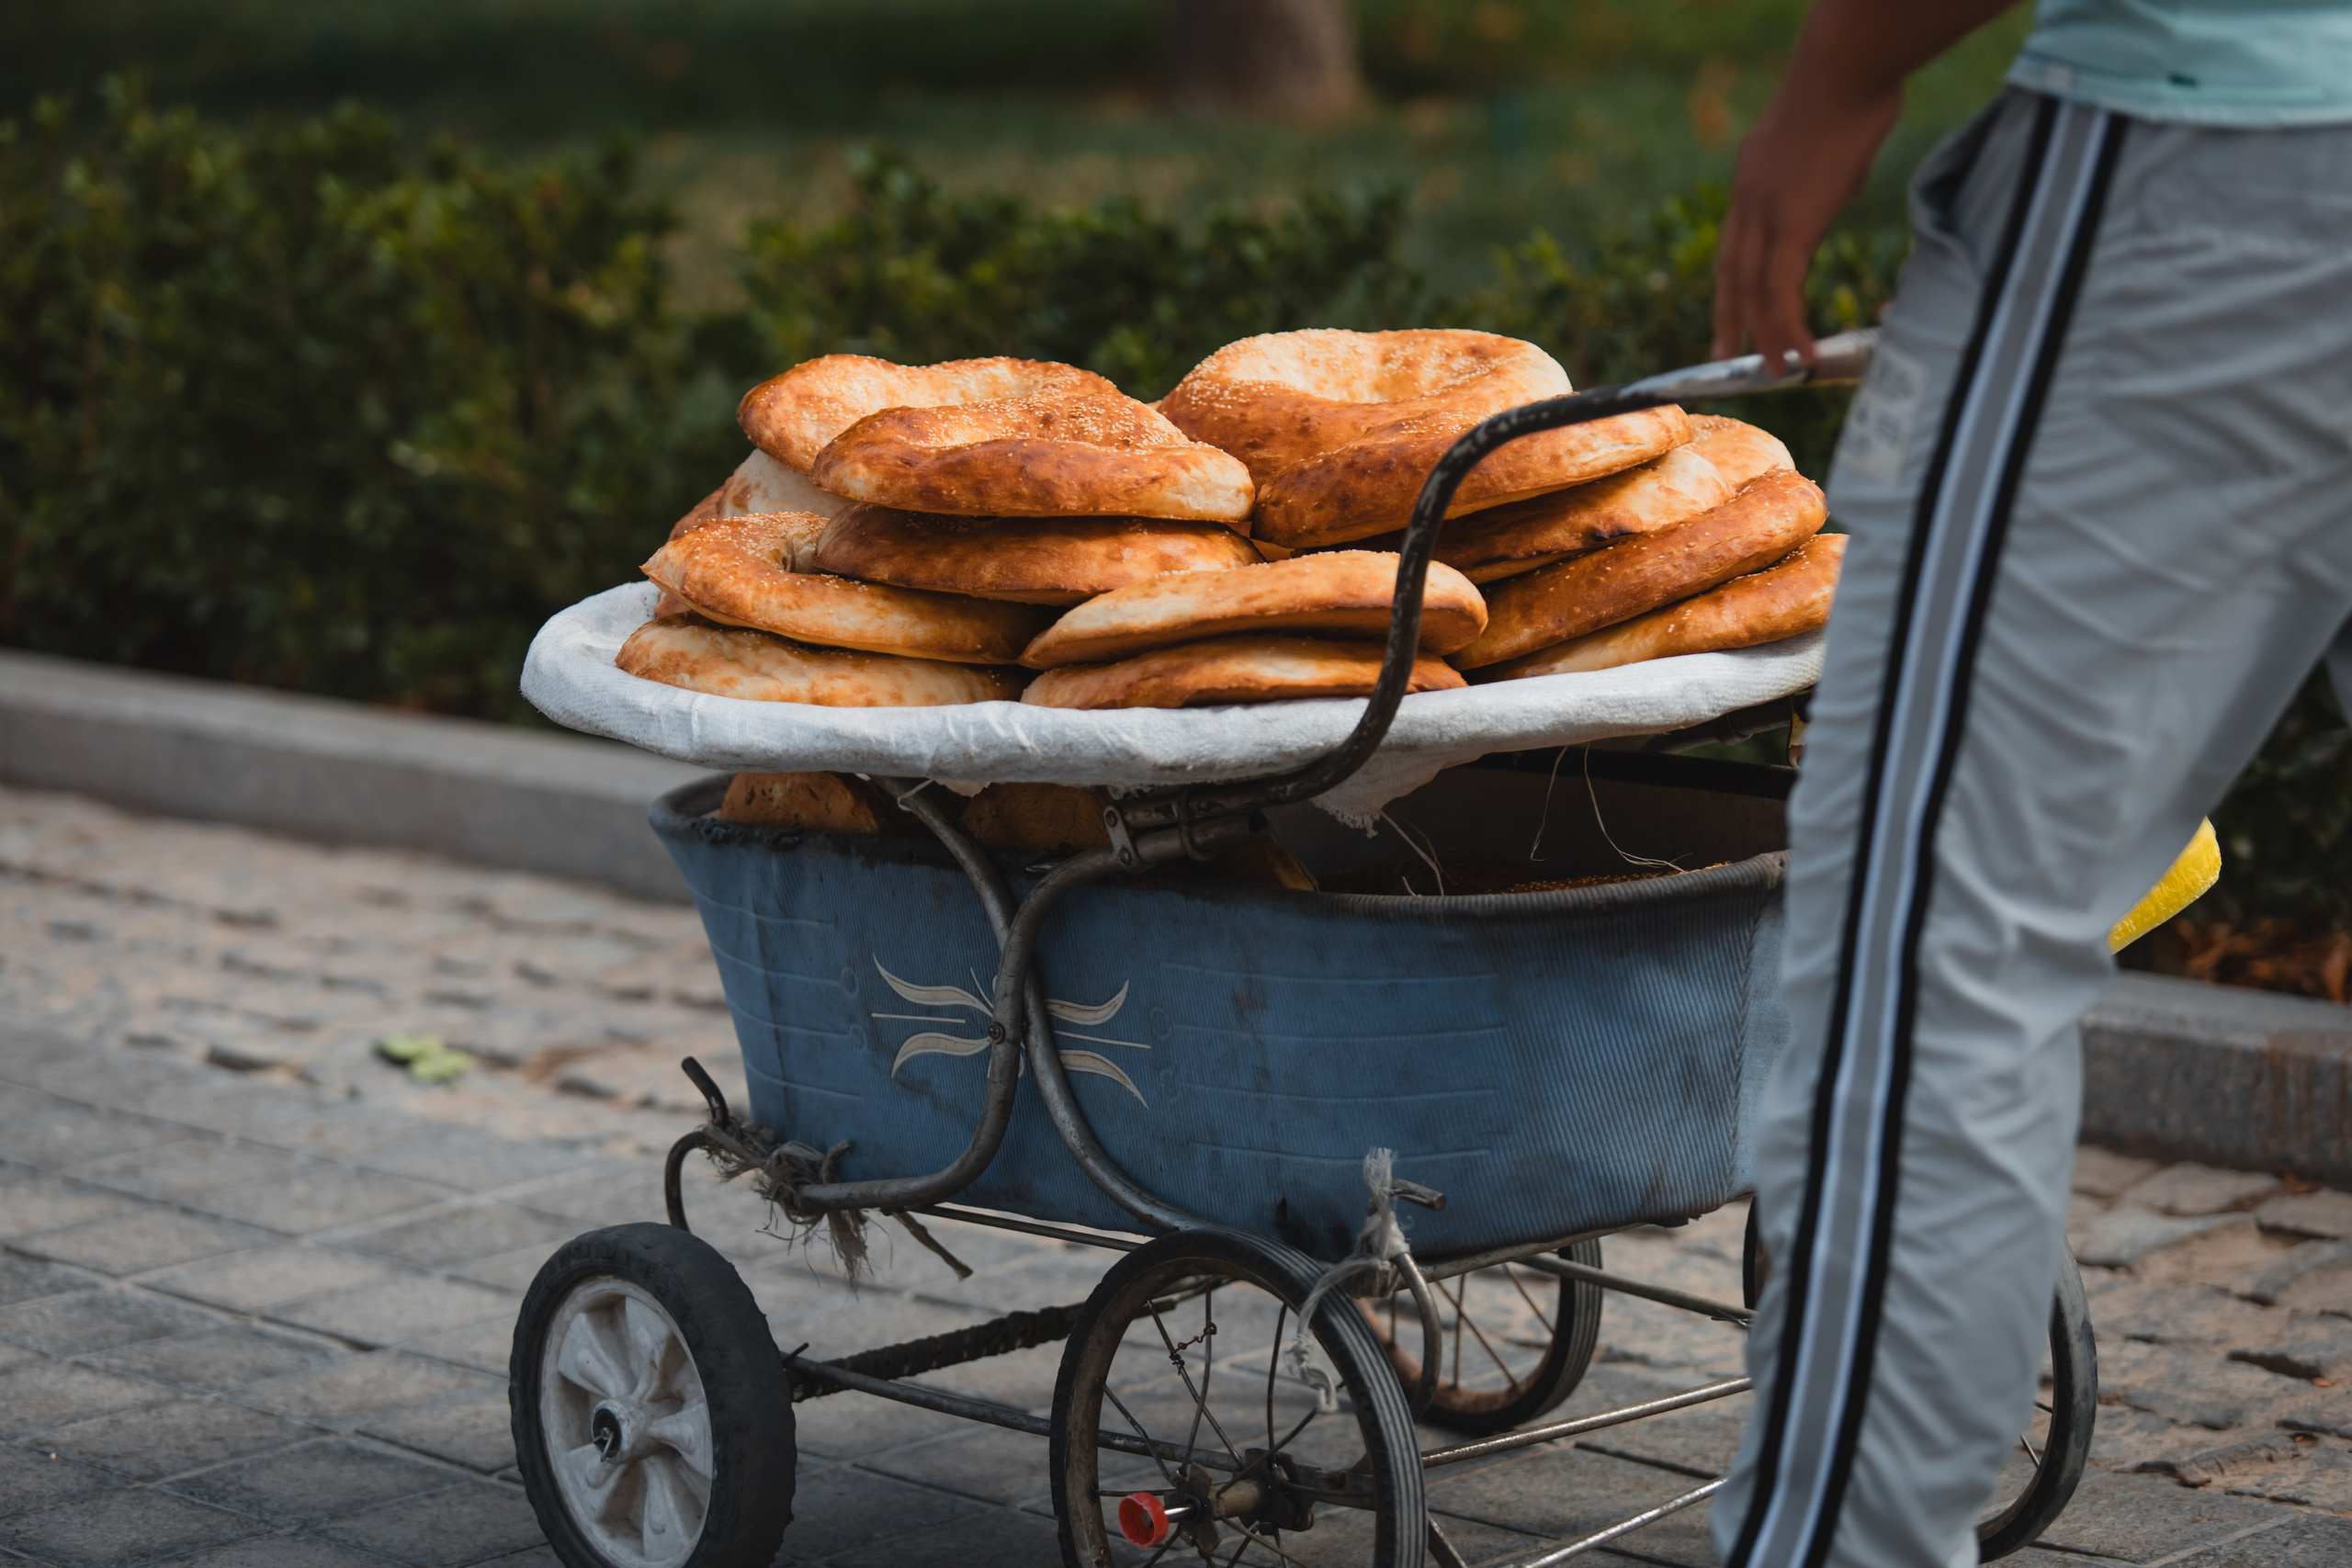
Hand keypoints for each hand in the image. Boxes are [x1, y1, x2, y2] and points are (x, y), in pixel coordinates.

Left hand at [1711, 87, 1900, 365]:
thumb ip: (1826, 175)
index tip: (1732, 307)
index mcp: (1752, 174)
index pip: (1735, 240)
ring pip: (1752, 289)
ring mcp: (1763, 211)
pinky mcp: (1790, 223)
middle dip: (1729, 317)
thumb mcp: (1832, 141)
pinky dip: (1786, 326)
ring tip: (1773, 370)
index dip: (1731, 279)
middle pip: (1730, 271)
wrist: (1847, 66)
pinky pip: (1780, 289)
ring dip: (1762, 334)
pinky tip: (1797, 352)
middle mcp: (1747, 196)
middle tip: (1726, 355)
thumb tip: (1837, 190)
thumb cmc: (1854, 87)